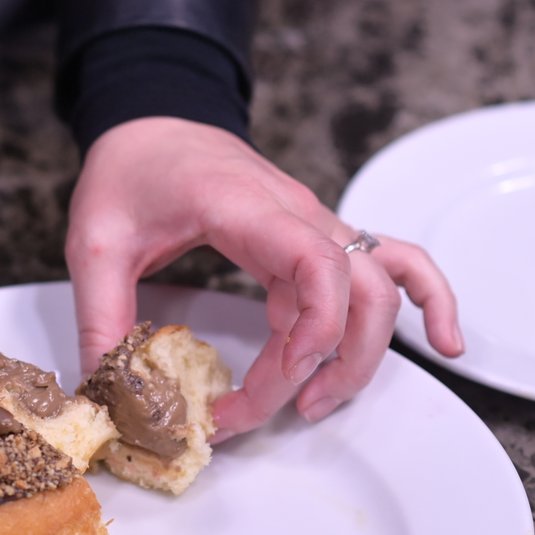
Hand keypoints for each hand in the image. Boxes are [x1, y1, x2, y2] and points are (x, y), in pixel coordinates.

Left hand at [65, 118, 463, 438]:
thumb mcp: (92, 243)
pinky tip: (442, 342)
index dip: (314, 331)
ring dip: (362, 352)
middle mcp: (295, 212)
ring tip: (315, 403)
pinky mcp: (315, 237)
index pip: (315, 264)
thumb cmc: (128, 172)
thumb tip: (105, 389)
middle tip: (271, 412)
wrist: (149, 122)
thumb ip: (99, 316)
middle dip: (328, 364)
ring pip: (380, 287)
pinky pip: (392, 263)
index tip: (278, 381)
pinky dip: (427, 301)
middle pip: (357, 291)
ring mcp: (314, 222)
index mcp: (243, 206)